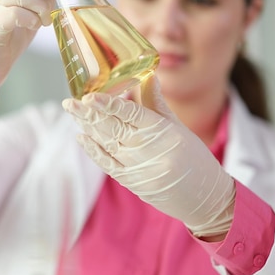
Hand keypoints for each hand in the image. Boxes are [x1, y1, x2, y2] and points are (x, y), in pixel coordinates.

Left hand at [62, 77, 234, 237]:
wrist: (204, 198)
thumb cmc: (194, 158)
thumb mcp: (179, 128)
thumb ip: (157, 103)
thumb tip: (147, 76)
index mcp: (164, 132)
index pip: (132, 114)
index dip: (109, 105)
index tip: (90, 96)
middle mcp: (148, 150)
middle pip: (113, 128)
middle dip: (89, 114)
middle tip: (70, 102)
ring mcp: (138, 168)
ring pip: (106, 144)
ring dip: (87, 127)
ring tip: (73, 112)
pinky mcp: (131, 182)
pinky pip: (107, 164)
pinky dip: (92, 150)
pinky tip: (81, 136)